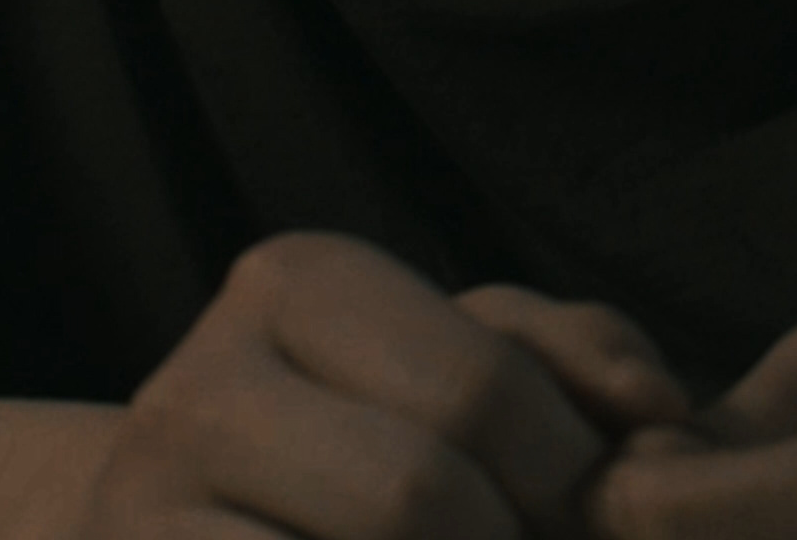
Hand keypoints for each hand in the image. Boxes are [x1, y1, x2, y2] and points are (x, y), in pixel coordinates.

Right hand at [62, 230, 694, 539]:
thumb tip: (656, 410)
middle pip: (419, 490)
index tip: (589, 522)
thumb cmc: (358, 449)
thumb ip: (568, 357)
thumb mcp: (460, 371)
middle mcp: (198, 380)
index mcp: (296, 282)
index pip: (482, 384)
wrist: (167, 531)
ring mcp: (140, 504)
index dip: (571, 479)